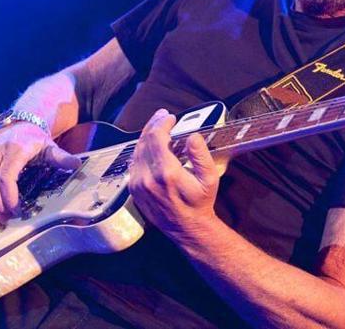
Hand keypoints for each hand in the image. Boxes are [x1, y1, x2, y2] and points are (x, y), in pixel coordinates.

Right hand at [0, 123, 80, 214]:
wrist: (20, 122)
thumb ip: (62, 157)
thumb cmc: (36, 138)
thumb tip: (76, 164)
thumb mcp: (50, 146)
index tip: (16, 209)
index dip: (8, 195)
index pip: (6, 175)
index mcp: (16, 148)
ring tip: (0, 212)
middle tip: (8, 215)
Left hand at [128, 109, 219, 240]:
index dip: (161, 123)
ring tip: (157, 127)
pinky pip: (134, 162)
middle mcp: (147, 178)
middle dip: (153, 125)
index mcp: (166, 173)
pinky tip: (150, 145)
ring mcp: (137, 184)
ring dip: (146, 136)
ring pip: (137, 150)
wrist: (187, 228)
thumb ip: (201, 155)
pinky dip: (142, 149)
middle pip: (144, 141)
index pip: (156, 138)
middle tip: (163, 116)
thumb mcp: (210, 178)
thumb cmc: (200, 202)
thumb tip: (192, 136)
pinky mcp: (134, 189)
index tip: (170, 117)